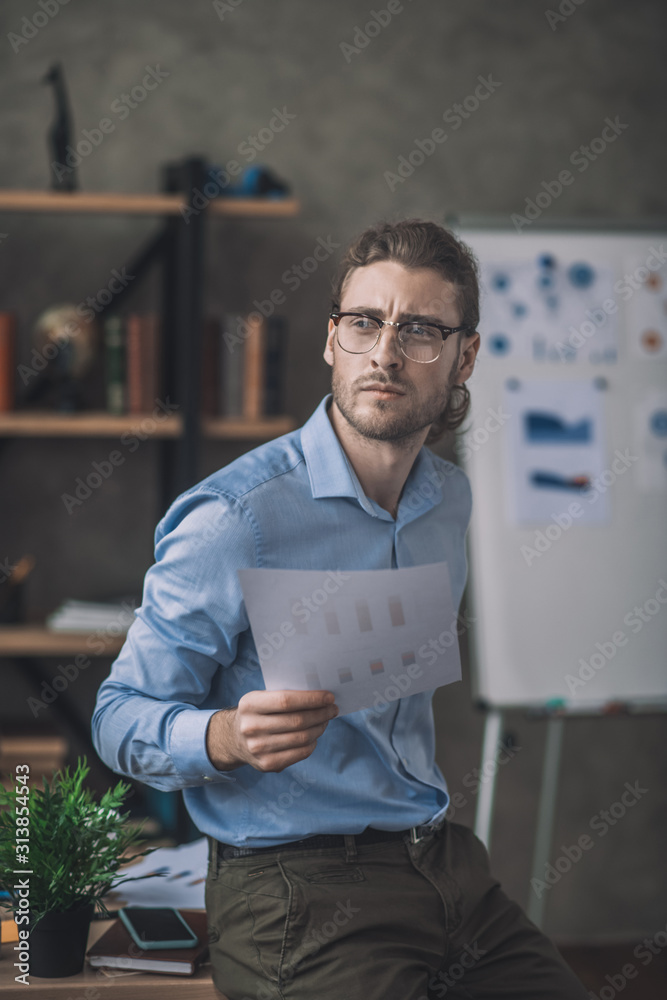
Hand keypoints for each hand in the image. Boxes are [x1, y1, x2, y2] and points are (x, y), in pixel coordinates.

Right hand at [205, 689, 337, 772]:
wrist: (233, 739)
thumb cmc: (256, 713)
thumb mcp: (260, 698)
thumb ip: (284, 696)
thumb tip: (320, 697)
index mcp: (249, 705)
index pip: (286, 701)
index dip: (311, 699)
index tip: (329, 696)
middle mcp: (251, 727)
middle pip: (297, 721)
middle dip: (321, 713)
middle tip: (332, 709)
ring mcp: (258, 749)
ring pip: (301, 738)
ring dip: (320, 727)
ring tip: (326, 720)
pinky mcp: (266, 764)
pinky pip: (299, 754)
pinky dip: (312, 743)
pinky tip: (315, 735)